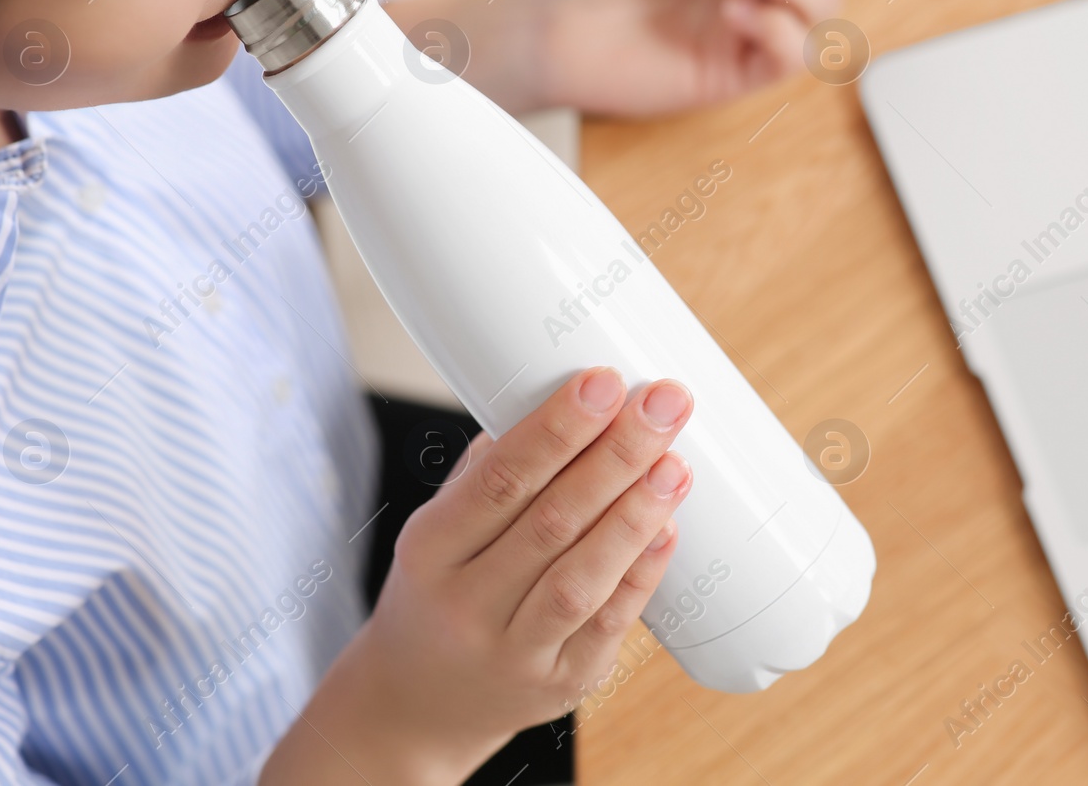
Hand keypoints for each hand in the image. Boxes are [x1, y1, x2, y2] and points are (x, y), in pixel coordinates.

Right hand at [260, 367, 694, 785]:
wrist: (413, 706)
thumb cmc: (438, 593)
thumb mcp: (439, 531)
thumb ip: (492, 473)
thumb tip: (567, 403)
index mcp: (429, 549)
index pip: (499, 481)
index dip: (556, 430)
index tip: (604, 381)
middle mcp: (464, 605)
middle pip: (550, 523)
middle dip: (615, 457)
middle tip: (665, 404)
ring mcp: (511, 653)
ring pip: (580, 579)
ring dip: (634, 517)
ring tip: (675, 465)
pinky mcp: (557, 686)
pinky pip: (605, 626)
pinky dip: (639, 575)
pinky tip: (666, 530)